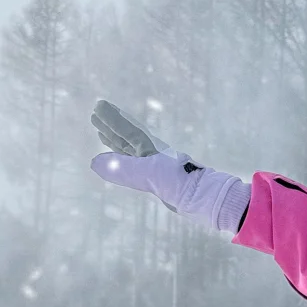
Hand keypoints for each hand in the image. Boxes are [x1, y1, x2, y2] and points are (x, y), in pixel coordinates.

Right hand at [90, 99, 248, 230]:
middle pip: (127, 137)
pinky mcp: (160, 181)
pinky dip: (126, 162)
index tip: (99, 106)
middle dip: (112, 127)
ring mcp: (156, 168)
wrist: (211, 201)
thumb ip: (126, 170)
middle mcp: (153, 156)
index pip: (127, 131)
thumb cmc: (186, 187)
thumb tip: (95, 163)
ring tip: (103, 134)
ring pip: (131, 151)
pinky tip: (124, 163)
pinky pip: (137, 167)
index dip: (112, 120)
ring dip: (117, 142)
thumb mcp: (154, 177)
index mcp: (151, 150)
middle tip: (96, 114)